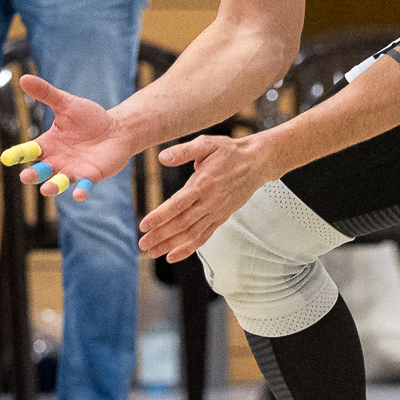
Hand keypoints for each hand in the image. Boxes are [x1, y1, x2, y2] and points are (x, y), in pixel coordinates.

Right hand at [0, 73, 140, 200]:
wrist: (116, 129)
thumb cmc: (89, 118)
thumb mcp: (66, 103)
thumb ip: (46, 94)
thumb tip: (23, 78)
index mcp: (47, 145)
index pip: (28, 151)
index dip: (17, 155)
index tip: (6, 158)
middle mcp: (57, 161)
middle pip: (40, 171)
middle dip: (33, 175)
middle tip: (26, 176)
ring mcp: (73, 170)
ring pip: (59, 182)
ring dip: (52, 187)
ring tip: (47, 189)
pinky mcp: (91, 176)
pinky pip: (84, 185)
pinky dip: (81, 191)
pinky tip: (79, 194)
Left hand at [139, 133, 277, 262]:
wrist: (257, 162)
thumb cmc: (229, 151)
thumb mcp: (207, 143)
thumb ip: (183, 151)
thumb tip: (162, 157)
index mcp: (203, 184)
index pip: (177, 205)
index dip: (159, 217)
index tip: (144, 225)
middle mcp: (209, 202)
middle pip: (182, 224)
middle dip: (160, 236)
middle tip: (142, 244)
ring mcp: (216, 212)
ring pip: (191, 234)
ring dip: (171, 245)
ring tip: (152, 252)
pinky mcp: (221, 218)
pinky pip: (204, 237)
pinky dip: (188, 248)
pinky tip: (173, 255)